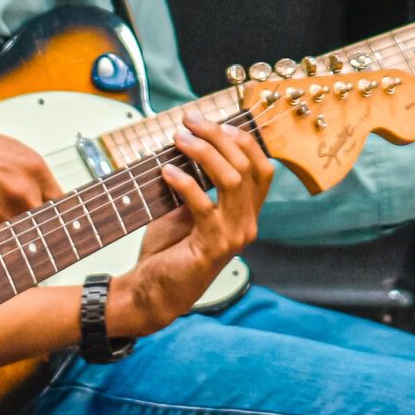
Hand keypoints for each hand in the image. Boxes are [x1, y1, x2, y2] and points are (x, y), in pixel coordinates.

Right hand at [0, 109, 62, 233]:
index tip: (64, 225)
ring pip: (19, 237)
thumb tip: (54, 204)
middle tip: (33, 228)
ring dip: (16, 234)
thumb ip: (40, 181)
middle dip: (40, 228)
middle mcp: (22, 195)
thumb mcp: (19, 155)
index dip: (63, 217)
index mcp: (36, 172)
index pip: (62, 207)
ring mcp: (0, 215)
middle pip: (43, 227)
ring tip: (1, 217)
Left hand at [107, 113, 272, 336]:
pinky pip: (203, 204)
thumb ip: (197, 182)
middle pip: (247, 166)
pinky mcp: (212, 247)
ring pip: (233, 180)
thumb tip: (187, 141)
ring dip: (204, 152)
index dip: (245, 141)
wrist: (151, 294)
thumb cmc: (168, 251)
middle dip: (219, 136)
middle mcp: (247, 225)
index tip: (218, 122)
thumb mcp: (187, 210)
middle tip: (190, 121)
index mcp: (246, 214)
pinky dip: (184, 182)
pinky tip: (166, 171)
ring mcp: (233, 237)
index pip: (263, 169)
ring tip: (179, 138)